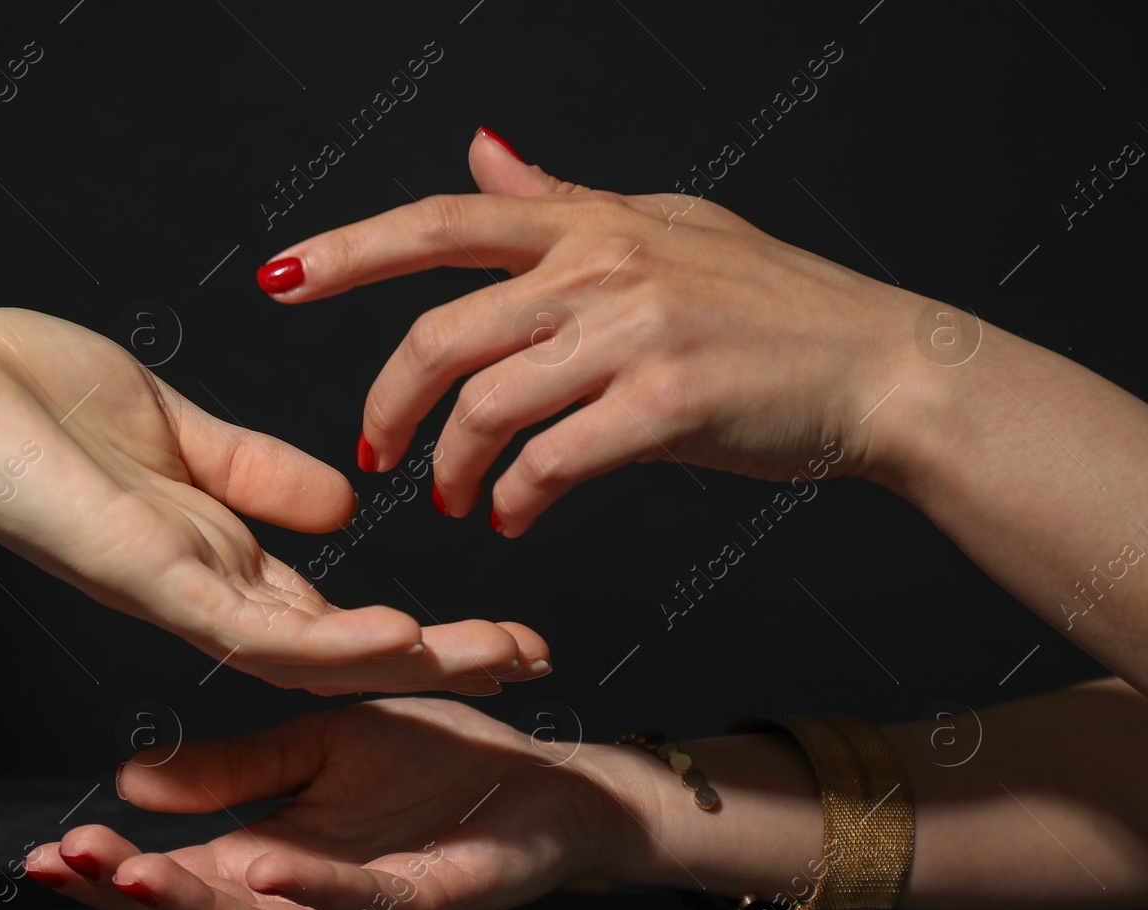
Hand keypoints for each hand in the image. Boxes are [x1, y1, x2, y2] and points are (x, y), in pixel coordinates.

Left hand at [0, 309, 547, 694]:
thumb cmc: (25, 395)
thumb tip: (343, 499)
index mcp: (215, 551)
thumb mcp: (177, 430)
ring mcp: (176, 590)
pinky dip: (324, 641)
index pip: (335, 610)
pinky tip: (394, 640)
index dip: (420, 627)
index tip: (505, 630)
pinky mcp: (144, 576)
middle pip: (341, 646)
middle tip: (536, 664)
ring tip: (493, 662)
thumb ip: (256, 470)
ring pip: (310, 655)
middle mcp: (206, 589)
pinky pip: (245, 627)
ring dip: (405, 662)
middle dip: (439, 658)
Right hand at [23, 697, 659, 909]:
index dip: (111, 872)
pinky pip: (363, 906)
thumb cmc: (435, 764)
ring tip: (133, 873)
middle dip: (132, 896)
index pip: (179, 878)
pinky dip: (311, 889)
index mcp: (275, 858)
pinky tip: (261, 866)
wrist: (542, 778)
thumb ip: (233, 768)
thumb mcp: (316, 743)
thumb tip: (130, 778)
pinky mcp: (426, 903)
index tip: (43, 854)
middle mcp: (310, 899)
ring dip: (198, 906)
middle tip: (68, 863)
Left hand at [257, 128, 926, 533]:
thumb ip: (562, 198)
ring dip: (452, 467)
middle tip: (376, 452)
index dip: (349, 249)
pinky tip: (518, 517)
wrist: (879, 365)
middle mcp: (601, 266)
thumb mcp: (663, 224)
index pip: (442, 222)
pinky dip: (518, 499)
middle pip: (440, 333)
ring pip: (485, 405)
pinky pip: (551, 461)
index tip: (278, 277)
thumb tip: (484, 145)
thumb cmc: (772, 304)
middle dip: (389, 402)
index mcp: (590, 225)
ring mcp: (634, 333)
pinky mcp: (666, 404)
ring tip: (458, 501)